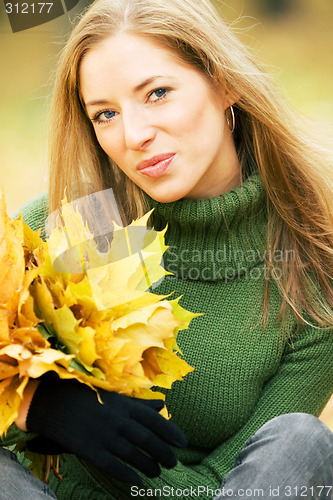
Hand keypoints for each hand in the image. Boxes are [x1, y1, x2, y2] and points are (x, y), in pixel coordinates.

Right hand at [26, 377, 186, 483]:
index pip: (154, 420)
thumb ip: (139, 403)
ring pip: (133, 454)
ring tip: (157, 472)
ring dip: (148, 465)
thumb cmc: (87, 397)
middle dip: (163, 452)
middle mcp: (118, 420)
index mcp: (125, 405)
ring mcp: (104, 436)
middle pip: (147, 439)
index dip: (170, 432)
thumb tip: (162, 405)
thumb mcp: (115, 396)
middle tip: (173, 462)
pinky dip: (126, 474)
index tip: (182, 443)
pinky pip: (113, 466)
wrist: (54, 403)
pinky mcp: (90, 450)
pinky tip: (136, 481)